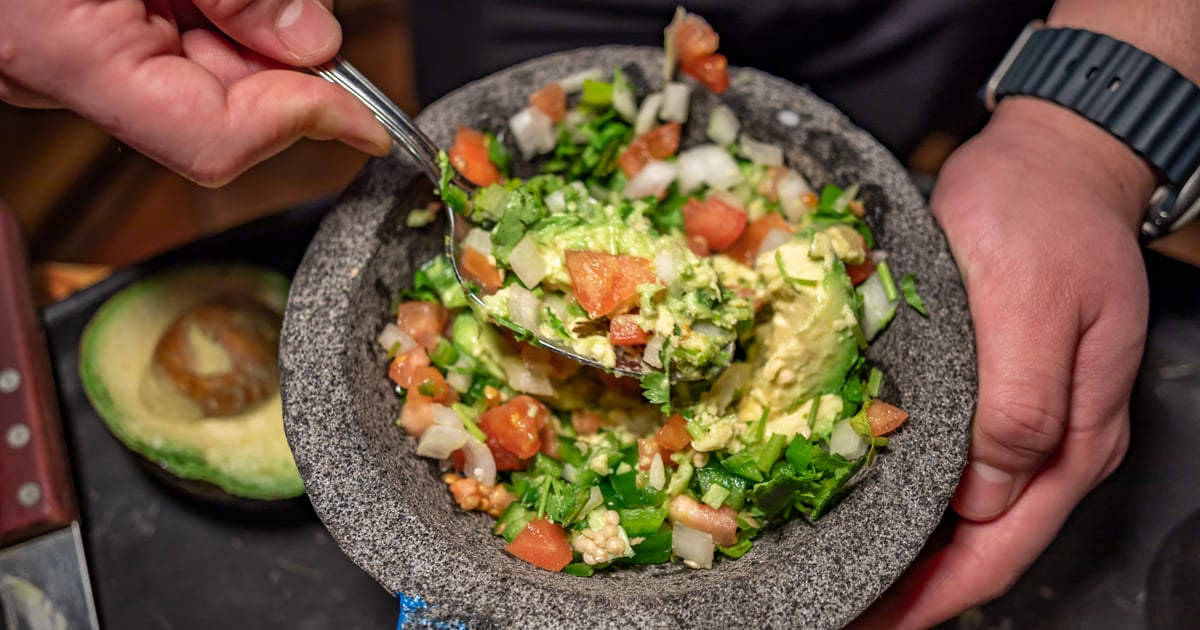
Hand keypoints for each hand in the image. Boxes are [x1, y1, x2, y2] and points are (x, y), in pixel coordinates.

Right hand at [0, 0, 389, 184]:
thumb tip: (312, 41)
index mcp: (67, 52)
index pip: (216, 139)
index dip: (304, 124)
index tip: (367, 118)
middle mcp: (57, 70)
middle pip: (217, 109)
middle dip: (283, 68)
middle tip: (307, 17)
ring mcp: (61, 55)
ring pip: (199, 75)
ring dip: (249, 32)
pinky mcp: (71, 30)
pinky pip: (165, 44)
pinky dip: (211, 15)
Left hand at [851, 97, 1155, 627]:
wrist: (1055, 158)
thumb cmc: (1040, 216)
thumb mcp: (1029, 300)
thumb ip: (1019, 404)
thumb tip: (986, 497)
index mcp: (1072, 436)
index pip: (999, 548)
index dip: (931, 595)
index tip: (867, 619)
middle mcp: (1058, 443)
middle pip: (984, 547)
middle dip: (914, 590)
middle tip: (841, 612)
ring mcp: (1035, 421)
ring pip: (972, 518)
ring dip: (912, 554)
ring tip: (845, 576)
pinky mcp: (1006, 392)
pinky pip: (962, 472)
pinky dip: (919, 503)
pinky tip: (874, 508)